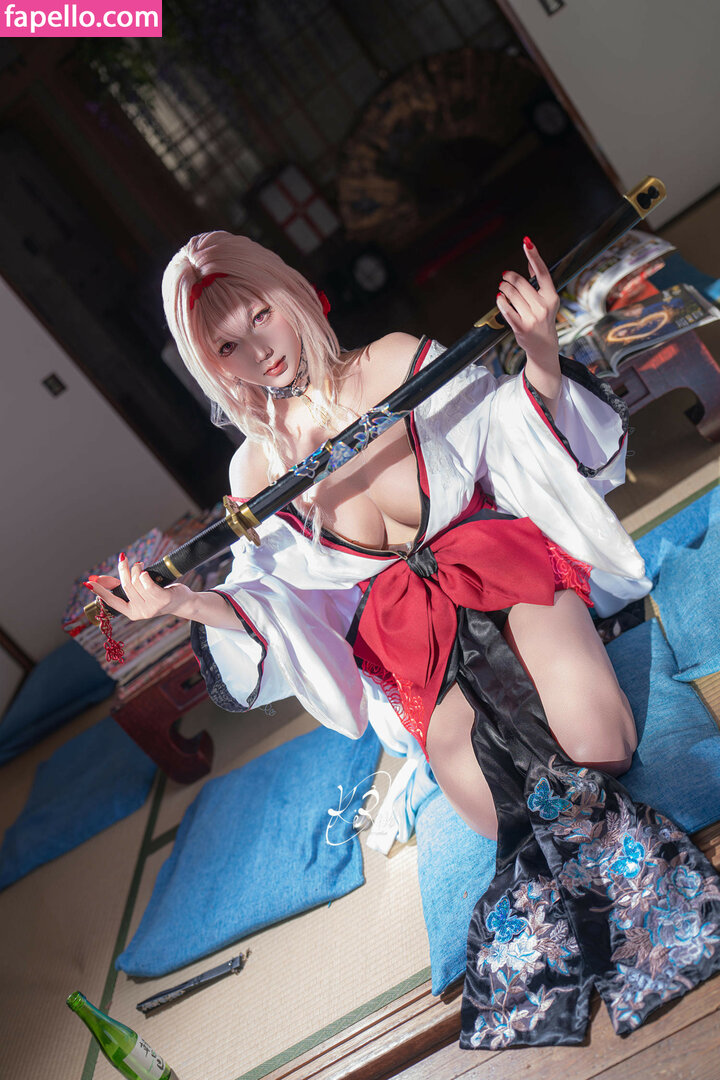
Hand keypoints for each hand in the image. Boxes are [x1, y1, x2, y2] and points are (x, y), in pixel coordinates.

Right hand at [85, 554, 192, 621]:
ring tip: (141, 566)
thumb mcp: (139, 593)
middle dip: (124, 569)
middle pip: (126, 585)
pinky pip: (147, 583)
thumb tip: (99, 578)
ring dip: (137, 569)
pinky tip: (147, 572)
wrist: (182, 602)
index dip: (99, 591)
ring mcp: (151, 608)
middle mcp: (140, 612)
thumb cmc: (158, 594)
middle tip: (125, 559)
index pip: (111, 601)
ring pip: (136, 582)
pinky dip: (145, 574)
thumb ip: (122, 587)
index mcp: (131, 612)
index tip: (87, 583)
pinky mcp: (161, 600)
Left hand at [496, 237, 559, 376]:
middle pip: (521, 283)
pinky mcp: (521, 327)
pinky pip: (506, 309)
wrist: (544, 346)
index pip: (542, 272)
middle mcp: (544, 306)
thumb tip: (530, 262)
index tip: (527, 242)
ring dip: (504, 288)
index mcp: (552, 297)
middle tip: (504, 276)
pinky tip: (499, 297)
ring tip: (502, 287)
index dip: (534, 256)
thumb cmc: (543, 319)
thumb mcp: (547, 300)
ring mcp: (533, 318)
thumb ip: (538, 283)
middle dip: (510, 277)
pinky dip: (500, 301)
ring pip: (511, 295)